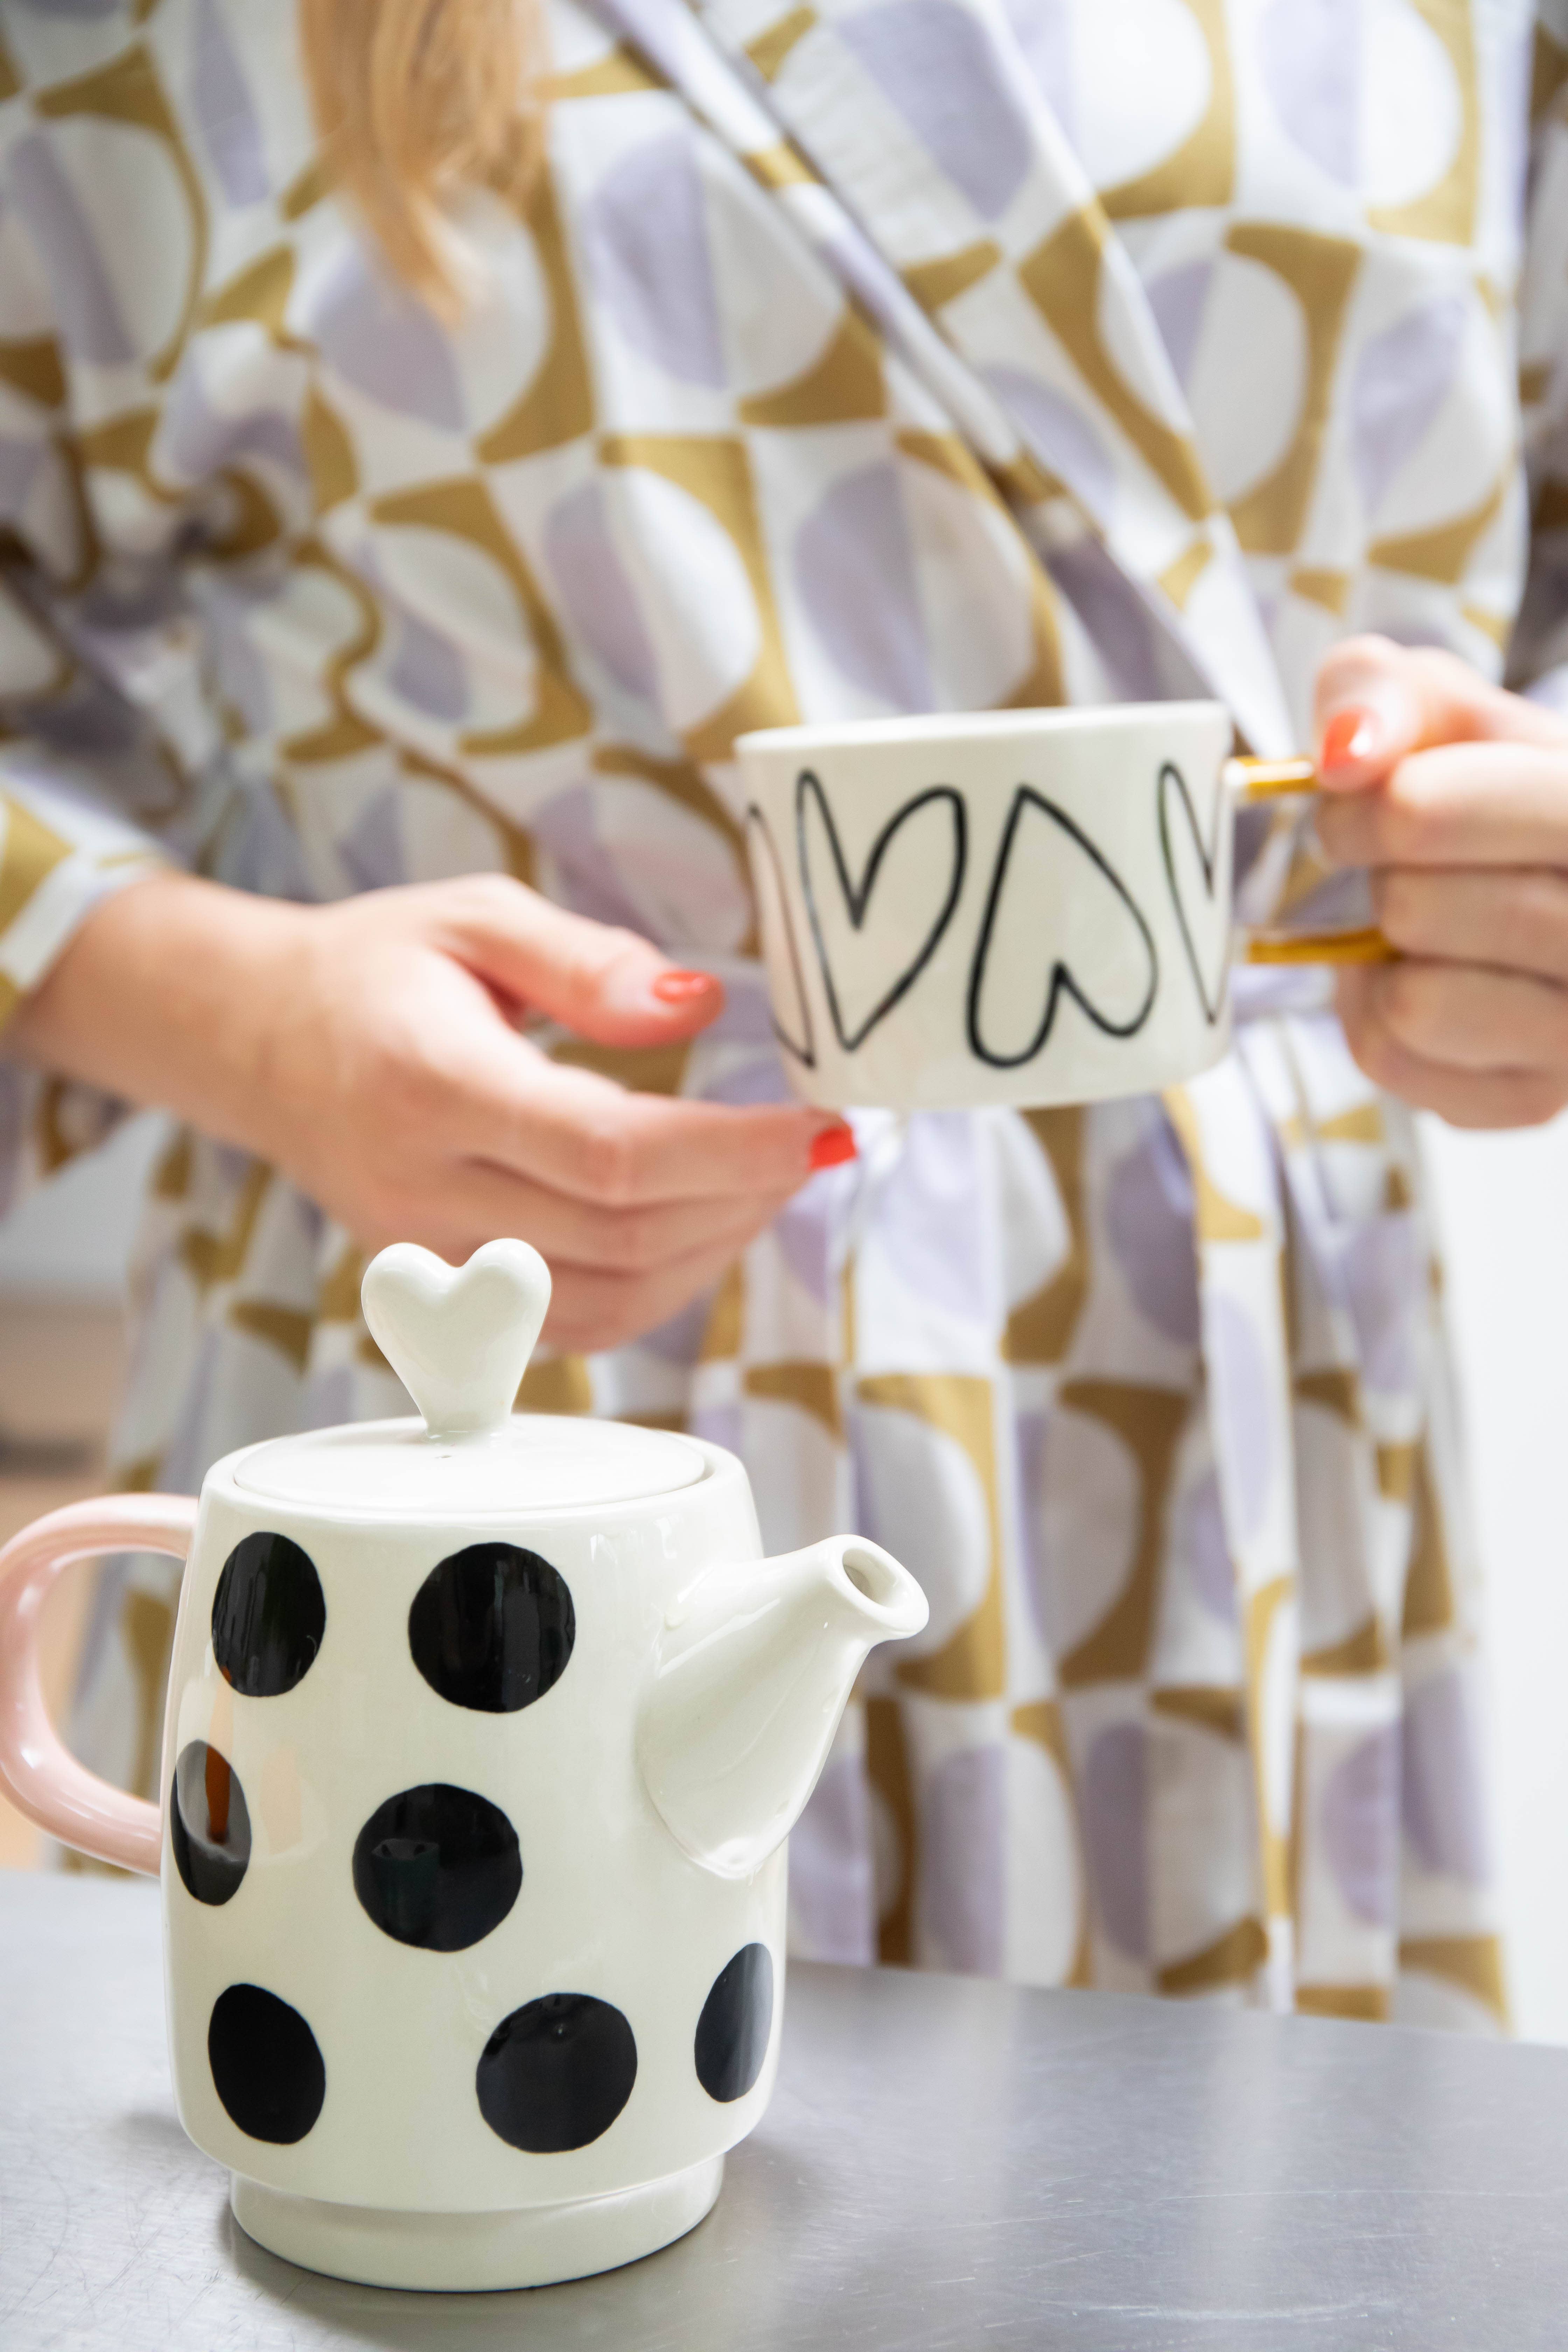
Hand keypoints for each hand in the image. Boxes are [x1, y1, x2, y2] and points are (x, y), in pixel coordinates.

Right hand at [6, 872, 851, 1351]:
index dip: (731, 1151)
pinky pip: (573, 1326)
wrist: (258, 1042)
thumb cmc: (375, 967)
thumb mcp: (475, 915)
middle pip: (623, 1233)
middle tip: (814, 1141)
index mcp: (434, 1085)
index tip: (818, 1124)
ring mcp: (429, 1258)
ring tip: (771, 1180)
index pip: (609, 1153)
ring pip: (610, 1299)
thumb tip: (701, 1004)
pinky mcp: (442, 1296)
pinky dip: (660, 1291)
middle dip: (745, 1196)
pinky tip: (704, 1229)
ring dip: (715, 1250)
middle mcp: (425, 1190)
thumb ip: (589, 960)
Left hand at [1312, 637, 1567, 1128]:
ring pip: (1411, 1002)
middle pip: (1412, 909)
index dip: (1368, 806)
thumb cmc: (1490, 780)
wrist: (1539, 864)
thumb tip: (1342, 753)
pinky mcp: (1535, 1096)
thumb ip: (1377, 694)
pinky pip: (1398, 1061)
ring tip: (1426, 923)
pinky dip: (1378, 1019)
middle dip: (1381, 878)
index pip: (1425, 814)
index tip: (1364, 798)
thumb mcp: (1440, 706)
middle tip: (1401, 864)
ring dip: (1384, 957)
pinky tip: (1425, 978)